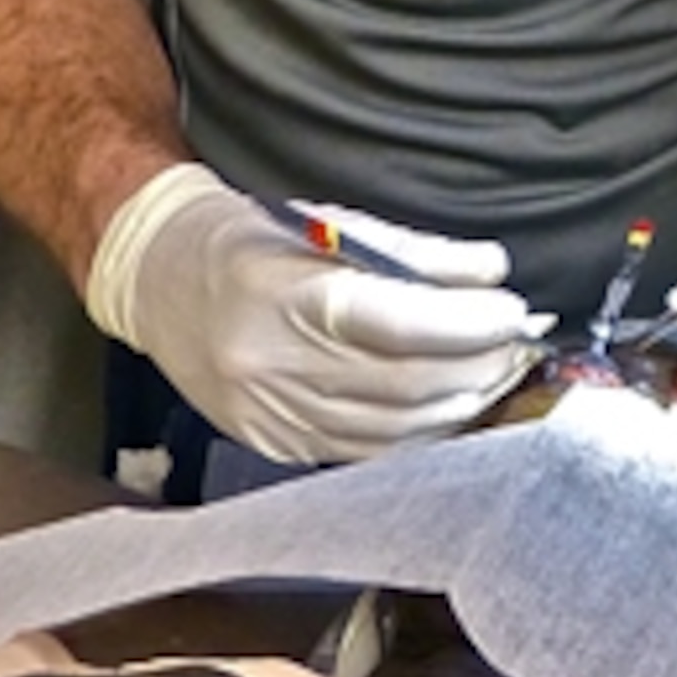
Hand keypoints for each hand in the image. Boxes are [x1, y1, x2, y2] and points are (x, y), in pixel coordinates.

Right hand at [84, 163, 550, 463]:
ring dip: (459, 406)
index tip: (514, 312)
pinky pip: (365, 453)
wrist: (157, 279)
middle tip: (519, 346)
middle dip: (477, 368)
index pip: (399, 326)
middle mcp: (272, 366)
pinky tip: (449, 407)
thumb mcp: (332, 223)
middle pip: (404, 386)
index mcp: (285, 298)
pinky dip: (419, 433)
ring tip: (496, 375)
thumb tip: (493, 271)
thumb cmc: (253, 241)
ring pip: (392, 432)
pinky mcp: (273, 445)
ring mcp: (270, 415)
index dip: (468, 325)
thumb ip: (418, 254)